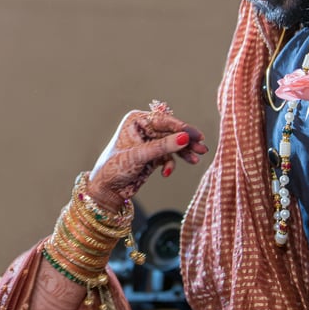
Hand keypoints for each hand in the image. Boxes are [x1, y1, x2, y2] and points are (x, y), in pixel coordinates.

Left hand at [88, 106, 206, 209]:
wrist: (106, 190)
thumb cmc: (115, 168)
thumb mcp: (139, 156)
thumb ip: (163, 147)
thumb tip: (185, 137)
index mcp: (136, 120)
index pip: (163, 120)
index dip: (181, 127)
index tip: (196, 135)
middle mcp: (143, 128)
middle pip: (171, 132)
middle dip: (186, 141)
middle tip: (202, 148)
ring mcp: (149, 142)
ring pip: (172, 144)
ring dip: (183, 152)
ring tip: (195, 160)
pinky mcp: (152, 156)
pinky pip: (168, 156)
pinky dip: (170, 164)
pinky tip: (167, 173)